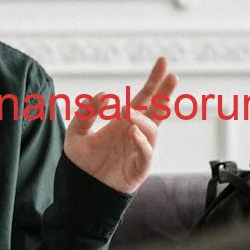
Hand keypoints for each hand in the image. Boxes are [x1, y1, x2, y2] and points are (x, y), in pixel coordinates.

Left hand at [63, 56, 176, 194]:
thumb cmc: (81, 160)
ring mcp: (140, 149)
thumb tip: (106, 95)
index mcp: (123, 120)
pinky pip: (146, 153)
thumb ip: (87, 111)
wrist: (80, 188)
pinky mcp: (139, 167)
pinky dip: (142, 141)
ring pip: (152, 129)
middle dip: (165, 93)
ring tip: (127, 113)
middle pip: (157, 109)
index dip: (154, 80)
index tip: (163, 61)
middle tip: (173, 76)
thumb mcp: (76, 131)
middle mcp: (135, 131)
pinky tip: (132, 131)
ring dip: (142, 118)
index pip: (144, 97)